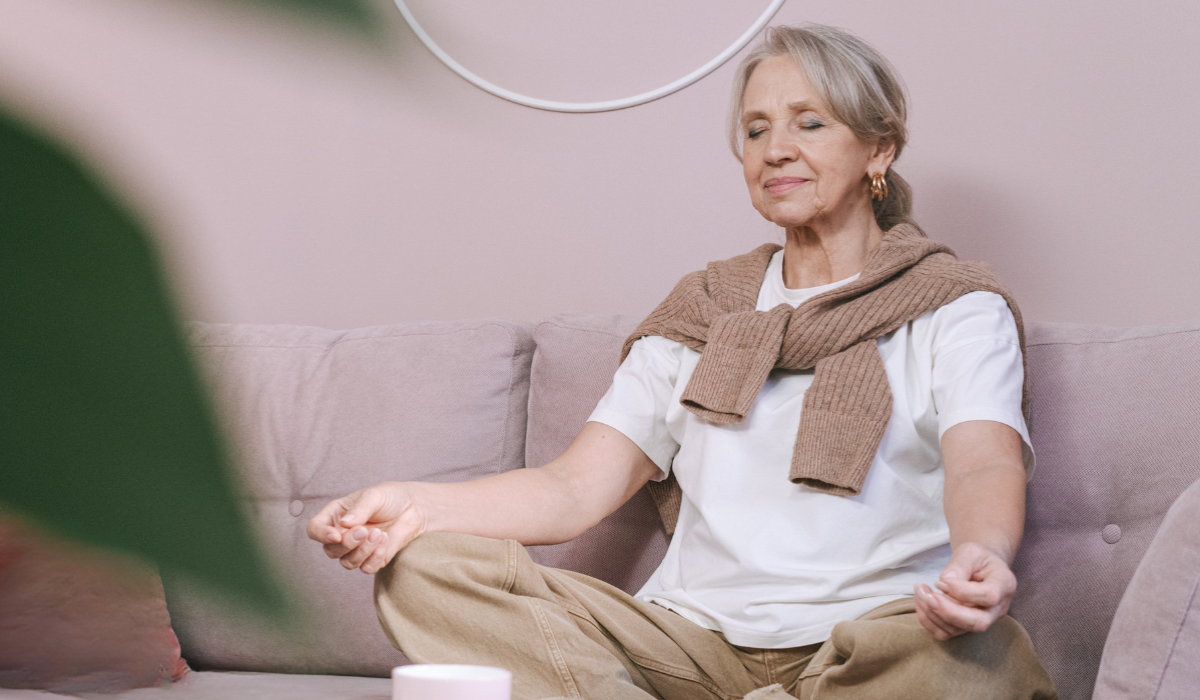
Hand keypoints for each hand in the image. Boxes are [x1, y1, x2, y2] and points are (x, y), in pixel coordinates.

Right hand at [306, 482, 426, 573]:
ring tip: (379, 534)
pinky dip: (375, 557)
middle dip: (348, 543)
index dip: (321, 535)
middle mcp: (342, 535)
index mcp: (335, 516)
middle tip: (365, 530)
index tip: (336, 535)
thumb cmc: (390, 497)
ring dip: (363, 551)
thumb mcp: (374, 496)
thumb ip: (360, 509)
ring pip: (347, 562)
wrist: (414, 508)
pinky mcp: (372, 559)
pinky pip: (366, 568)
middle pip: (331, 550)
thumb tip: (344, 524)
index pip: (315, 529)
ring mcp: (356, 549)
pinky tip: (385, 540)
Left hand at [914, 542, 1016, 640]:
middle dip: (948, 611)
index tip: (941, 580)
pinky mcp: (965, 626)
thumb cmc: (978, 559)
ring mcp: (983, 620)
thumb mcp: (970, 552)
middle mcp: (997, 608)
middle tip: (927, 595)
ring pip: (959, 629)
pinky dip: (928, 620)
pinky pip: (946, 633)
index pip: (988, 595)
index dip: (962, 591)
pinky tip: (921, 601)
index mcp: (1004, 584)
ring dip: (933, 613)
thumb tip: (945, 581)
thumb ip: (959, 565)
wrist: (981, 567)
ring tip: (920, 591)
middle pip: (978, 622)